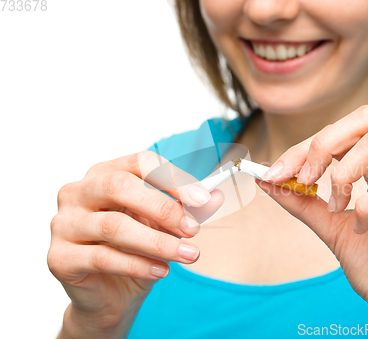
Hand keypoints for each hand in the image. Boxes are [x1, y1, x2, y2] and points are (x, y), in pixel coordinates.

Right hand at [48, 151, 222, 337]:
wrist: (111, 295)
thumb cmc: (137, 251)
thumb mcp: (165, 227)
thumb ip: (188, 210)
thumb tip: (216, 196)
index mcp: (103, 174)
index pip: (138, 162)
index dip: (172, 177)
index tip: (202, 198)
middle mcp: (77, 193)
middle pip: (119, 185)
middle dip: (163, 207)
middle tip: (193, 229)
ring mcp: (64, 224)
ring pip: (114, 226)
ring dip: (158, 242)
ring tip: (189, 255)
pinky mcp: (59, 258)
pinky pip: (103, 258)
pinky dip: (138, 265)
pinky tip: (161, 271)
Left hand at [258, 106, 367, 335]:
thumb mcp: (327, 224)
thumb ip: (301, 199)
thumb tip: (266, 178)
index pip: (345, 130)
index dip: (305, 145)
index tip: (275, 172)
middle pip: (366, 119)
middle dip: (323, 144)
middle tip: (305, 178)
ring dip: (343, 174)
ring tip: (335, 207)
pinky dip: (364, 205)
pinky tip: (360, 226)